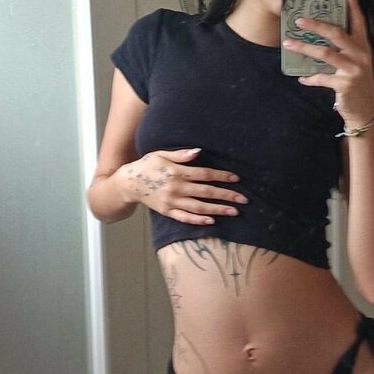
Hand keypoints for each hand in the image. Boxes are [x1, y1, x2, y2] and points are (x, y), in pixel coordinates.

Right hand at [118, 148, 246, 224]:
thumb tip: (198, 152)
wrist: (129, 183)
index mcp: (177, 172)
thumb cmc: (147, 166)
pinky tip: (212, 221)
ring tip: (234, 212)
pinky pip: (185, 218)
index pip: (204, 174)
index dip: (221, 176)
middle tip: (244, 199)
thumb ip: (181, 155)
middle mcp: (176, 188)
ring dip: (218, 209)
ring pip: (199, 207)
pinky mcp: (167, 212)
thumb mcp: (161, 154)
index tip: (236, 178)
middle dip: (226, 195)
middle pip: (206, 192)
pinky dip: (199, 220)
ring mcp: (172, 202)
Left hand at [282, 0, 373, 125]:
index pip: (359, 22)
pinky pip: (322, 77)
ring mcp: (353, 70)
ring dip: (305, 47)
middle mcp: (360, 55)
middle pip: (337, 34)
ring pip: (325, 53)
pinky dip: (310, 78)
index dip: (354, 6)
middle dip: (317, 25)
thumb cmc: (358, 83)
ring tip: (289, 44)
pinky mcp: (344, 84)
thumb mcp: (357, 63)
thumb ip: (345, 50)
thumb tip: (321, 37)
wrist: (365, 110)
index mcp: (363, 47)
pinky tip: (302, 77)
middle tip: (300, 20)